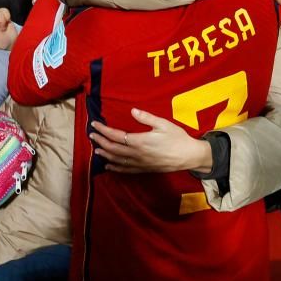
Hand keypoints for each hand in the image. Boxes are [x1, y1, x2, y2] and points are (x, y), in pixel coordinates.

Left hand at [90, 109, 210, 173]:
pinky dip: (115, 167)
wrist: (188, 156)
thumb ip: (146, 118)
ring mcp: (139, 163)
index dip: (103, 130)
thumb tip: (132, 110)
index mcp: (139, 141)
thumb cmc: (177, 138)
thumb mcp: (163, 124)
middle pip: (113, 148)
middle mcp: (136, 154)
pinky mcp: (144, 169)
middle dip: (100, 141)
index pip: (115, 135)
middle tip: (91, 135)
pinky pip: (126, 170)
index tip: (94, 125)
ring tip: (96, 150)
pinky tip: (109, 165)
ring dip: (105, 154)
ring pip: (117, 160)